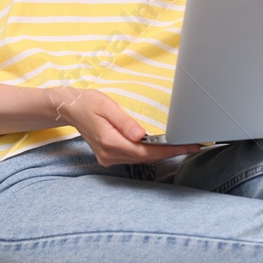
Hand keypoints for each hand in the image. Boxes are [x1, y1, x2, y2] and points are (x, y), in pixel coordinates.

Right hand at [49, 86, 202, 166]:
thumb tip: (142, 135)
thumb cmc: (88, 103)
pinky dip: (150, 154)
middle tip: (193, 145)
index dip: (168, 150)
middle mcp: (108, 154)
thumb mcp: (106, 106)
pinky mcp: (109, 156)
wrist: (70, 109)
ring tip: (182, 146)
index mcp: (109, 141)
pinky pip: (134, 158)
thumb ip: (125, 121)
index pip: (145, 150)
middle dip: (170, 152)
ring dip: (161, 154)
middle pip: (146, 157)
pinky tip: (162, 148)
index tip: (187, 146)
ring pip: (141, 159)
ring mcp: (108, 158)